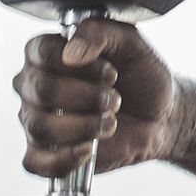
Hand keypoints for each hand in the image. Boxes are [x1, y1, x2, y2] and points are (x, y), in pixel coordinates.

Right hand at [14, 17, 182, 176]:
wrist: (161, 115)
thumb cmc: (141, 76)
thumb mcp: (131, 42)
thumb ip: (100, 32)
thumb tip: (71, 52)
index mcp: (48, 53)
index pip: (40, 52)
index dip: (79, 64)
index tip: (109, 71)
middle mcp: (35, 86)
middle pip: (41, 90)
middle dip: (87, 96)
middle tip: (114, 97)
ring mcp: (37, 120)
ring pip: (41, 126)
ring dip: (85, 126)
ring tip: (110, 121)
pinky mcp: (47, 154)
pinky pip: (35, 162)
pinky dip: (64, 159)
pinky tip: (89, 150)